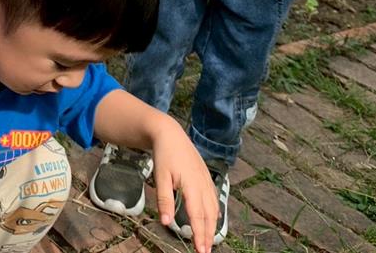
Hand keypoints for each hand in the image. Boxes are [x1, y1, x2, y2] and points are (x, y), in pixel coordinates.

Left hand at [150, 120, 218, 252]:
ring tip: (208, 241)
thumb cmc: (164, 155)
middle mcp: (203, 184)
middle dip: (207, 235)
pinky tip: (213, 219)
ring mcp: (207, 180)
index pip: (197, 215)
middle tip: (205, 251)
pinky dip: (215, 212)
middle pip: (208, 215)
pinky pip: (214, 199)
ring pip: (213, 208)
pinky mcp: (206, 177)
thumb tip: (166, 222)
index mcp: (192, 185)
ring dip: (212, 226)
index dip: (199, 234)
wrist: (171, 134)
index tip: (200, 250)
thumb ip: (164, 200)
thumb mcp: (160, 177)